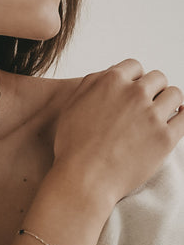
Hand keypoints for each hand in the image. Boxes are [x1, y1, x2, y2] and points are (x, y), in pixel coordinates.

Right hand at [53, 59, 183, 206]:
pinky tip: (177, 119)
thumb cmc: (73, 144)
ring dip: (169, 101)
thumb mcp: (73, 104)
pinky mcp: (165, 137)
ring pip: (175, 94)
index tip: (132, 90)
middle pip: (157, 78)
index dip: (134, 78)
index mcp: (110, 82)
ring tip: (160, 113)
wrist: (84, 178)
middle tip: (145, 104)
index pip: (134, 66)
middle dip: (153, 89)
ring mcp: (151, 115)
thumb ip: (92, 83)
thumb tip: (111, 73)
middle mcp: (133, 93)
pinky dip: (183, 116)